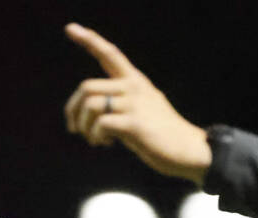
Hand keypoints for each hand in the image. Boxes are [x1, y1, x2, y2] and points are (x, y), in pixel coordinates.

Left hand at [64, 23, 211, 183]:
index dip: (89, 39)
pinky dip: (96, 136)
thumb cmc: (161, 134)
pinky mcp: (134, 123)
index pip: (109, 53)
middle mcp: (133, 86)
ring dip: (85, 126)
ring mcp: (134, 103)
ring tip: (95, 139)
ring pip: (91, 105)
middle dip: (73, 109)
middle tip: (75, 129)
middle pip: (87, 86)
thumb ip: (119, 102)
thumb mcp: (141, 108)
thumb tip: (88, 110)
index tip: (70, 28)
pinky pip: (101, 124)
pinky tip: (106, 143)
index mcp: (135, 80)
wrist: (187, 150)